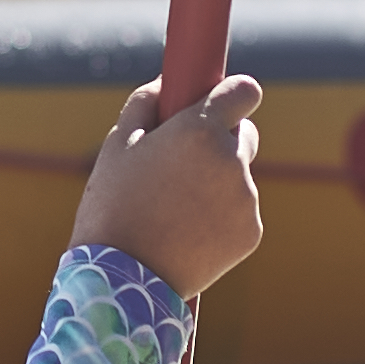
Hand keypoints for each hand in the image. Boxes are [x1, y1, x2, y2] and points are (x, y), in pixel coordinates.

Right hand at [72, 75, 265, 298]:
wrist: (122, 281)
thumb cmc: (112, 206)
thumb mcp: (117, 146)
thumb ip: (145, 103)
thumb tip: (166, 83)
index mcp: (200, 130)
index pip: (245, 92)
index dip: (232, 95)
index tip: (220, 104)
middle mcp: (232, 160)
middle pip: (244, 135)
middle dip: (220, 143)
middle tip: (182, 166)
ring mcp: (246, 199)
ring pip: (239, 177)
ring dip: (217, 184)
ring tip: (175, 210)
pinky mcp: (252, 233)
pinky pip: (240, 212)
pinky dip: (222, 217)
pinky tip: (187, 233)